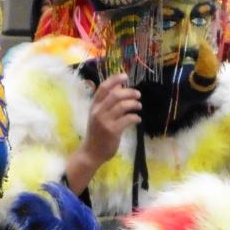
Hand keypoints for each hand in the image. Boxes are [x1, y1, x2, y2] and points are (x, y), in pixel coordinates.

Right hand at [64, 74, 140, 195]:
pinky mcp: (112, 131)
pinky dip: (135, 118)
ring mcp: (105, 121)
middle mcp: (98, 112)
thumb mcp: (98, 116)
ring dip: (134, 104)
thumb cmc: (97, 133)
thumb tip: (119, 87)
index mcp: (94, 106)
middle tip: (137, 95)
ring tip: (138, 106)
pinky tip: (137, 119)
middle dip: (129, 92)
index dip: (115, 80)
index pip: (103, 88)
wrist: (91, 152)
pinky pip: (128, 119)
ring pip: (123, 106)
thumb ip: (107, 102)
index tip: (125, 76)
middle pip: (115, 95)